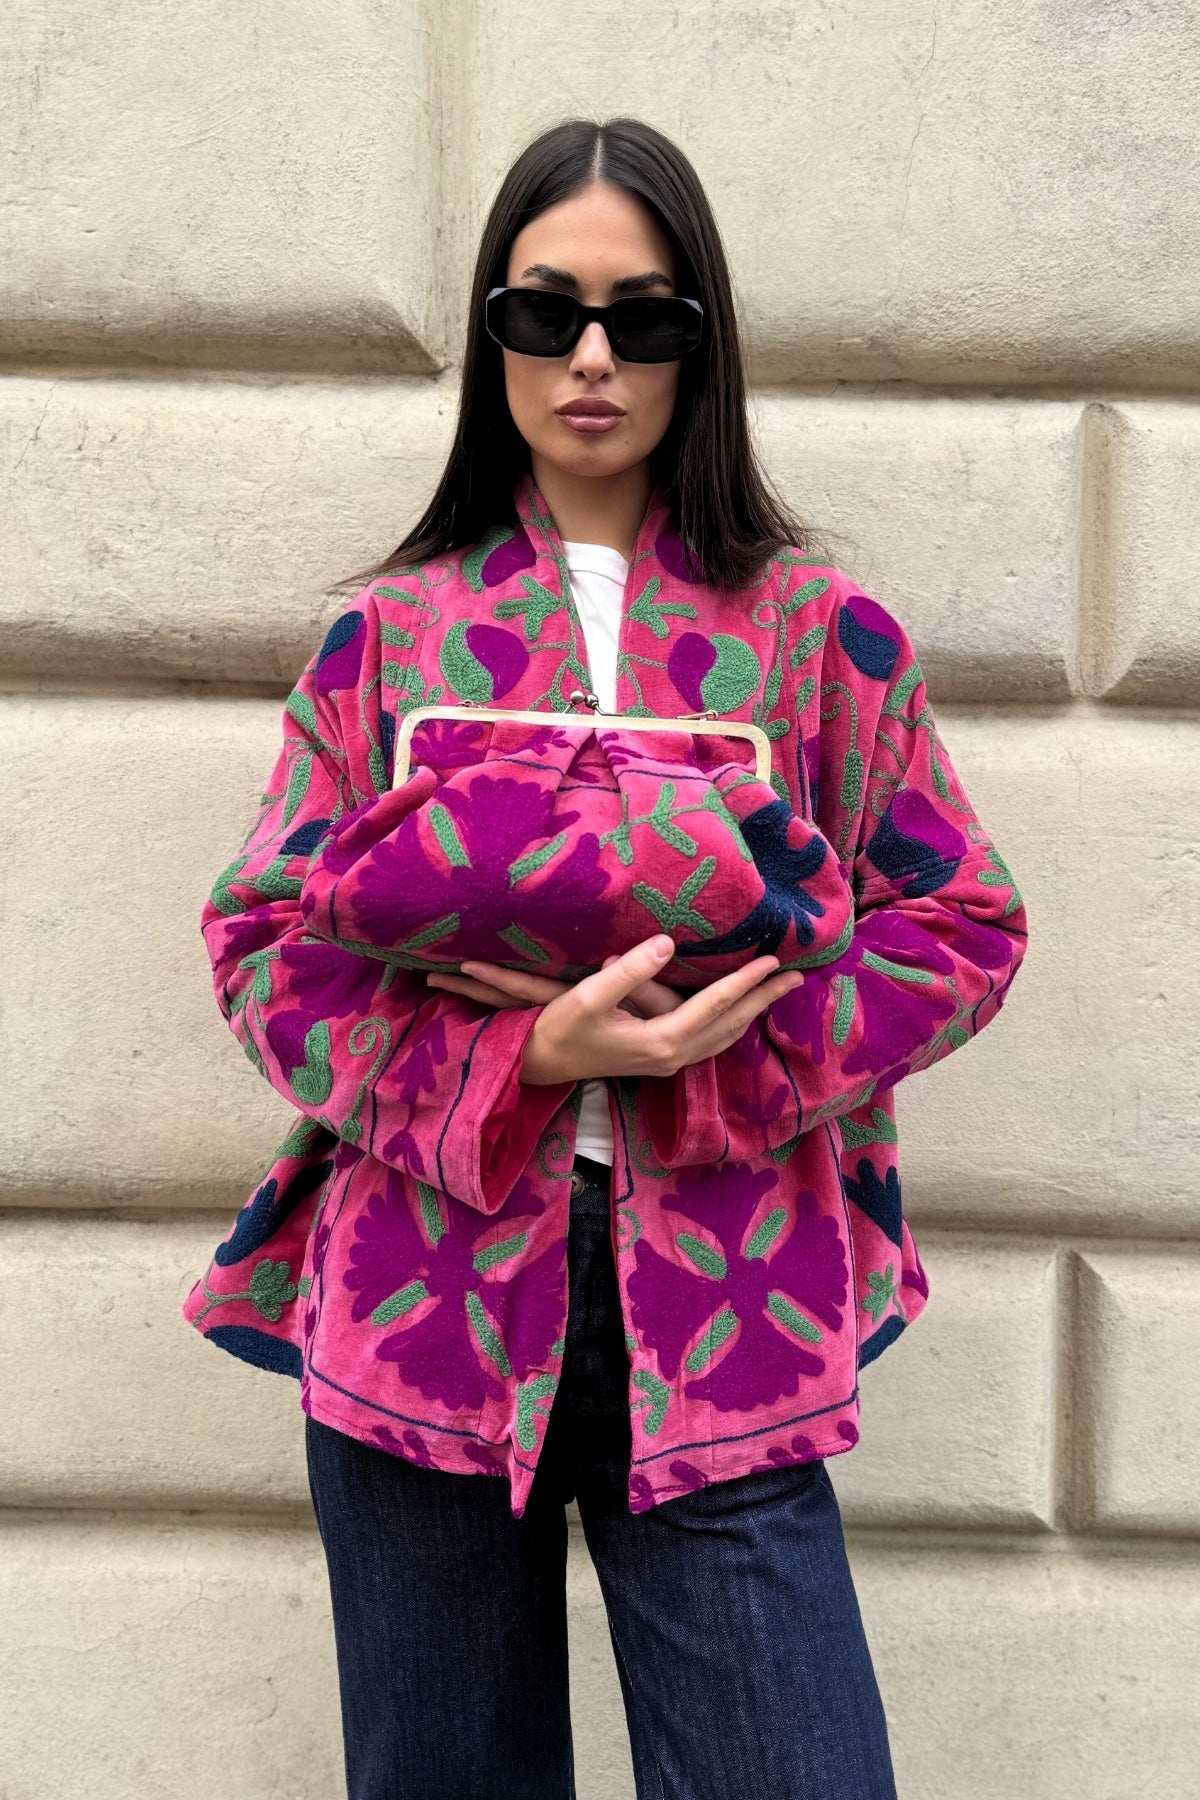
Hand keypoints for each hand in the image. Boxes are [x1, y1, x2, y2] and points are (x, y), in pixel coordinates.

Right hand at [426, 935, 803, 1084]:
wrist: (537, 1064)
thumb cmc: (558, 1028)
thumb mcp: (587, 996)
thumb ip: (629, 971)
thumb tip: (667, 943)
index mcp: (661, 1040)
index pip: (714, 1005)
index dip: (745, 981)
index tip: (775, 960)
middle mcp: (672, 1055)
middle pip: (730, 1024)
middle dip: (763, 999)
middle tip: (798, 976)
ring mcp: (667, 1061)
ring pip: (722, 1036)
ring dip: (750, 1012)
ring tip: (776, 991)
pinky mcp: (658, 1059)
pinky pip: (709, 1040)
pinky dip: (730, 1023)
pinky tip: (735, 1013)